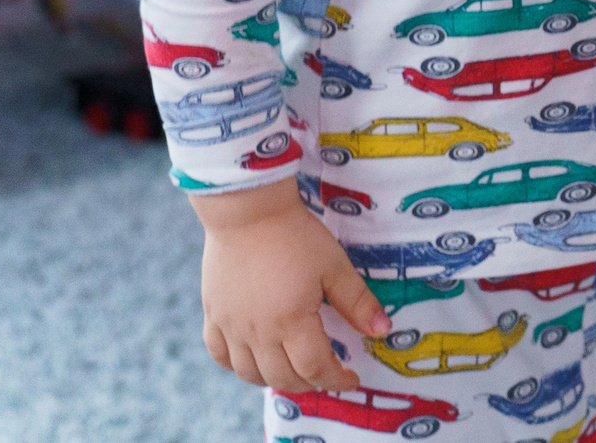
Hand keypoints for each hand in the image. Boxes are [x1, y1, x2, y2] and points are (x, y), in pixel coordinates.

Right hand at [190, 180, 388, 392]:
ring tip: (295, 372)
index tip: (351, 378)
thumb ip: (358, 303)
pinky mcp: (212, 314)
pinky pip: (219, 355)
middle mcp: (257, 332)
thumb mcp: (335, 266)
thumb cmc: (296, 236)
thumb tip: (383, 332)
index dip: (336, 379)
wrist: (248, 212)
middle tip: (327, 374)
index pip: (315, 368)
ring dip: (274, 380)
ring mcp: (230, 326)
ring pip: (249, 373)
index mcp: (291, 321)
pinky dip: (237, 366)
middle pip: (283, 377)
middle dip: (310, 383)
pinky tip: (252, 361)